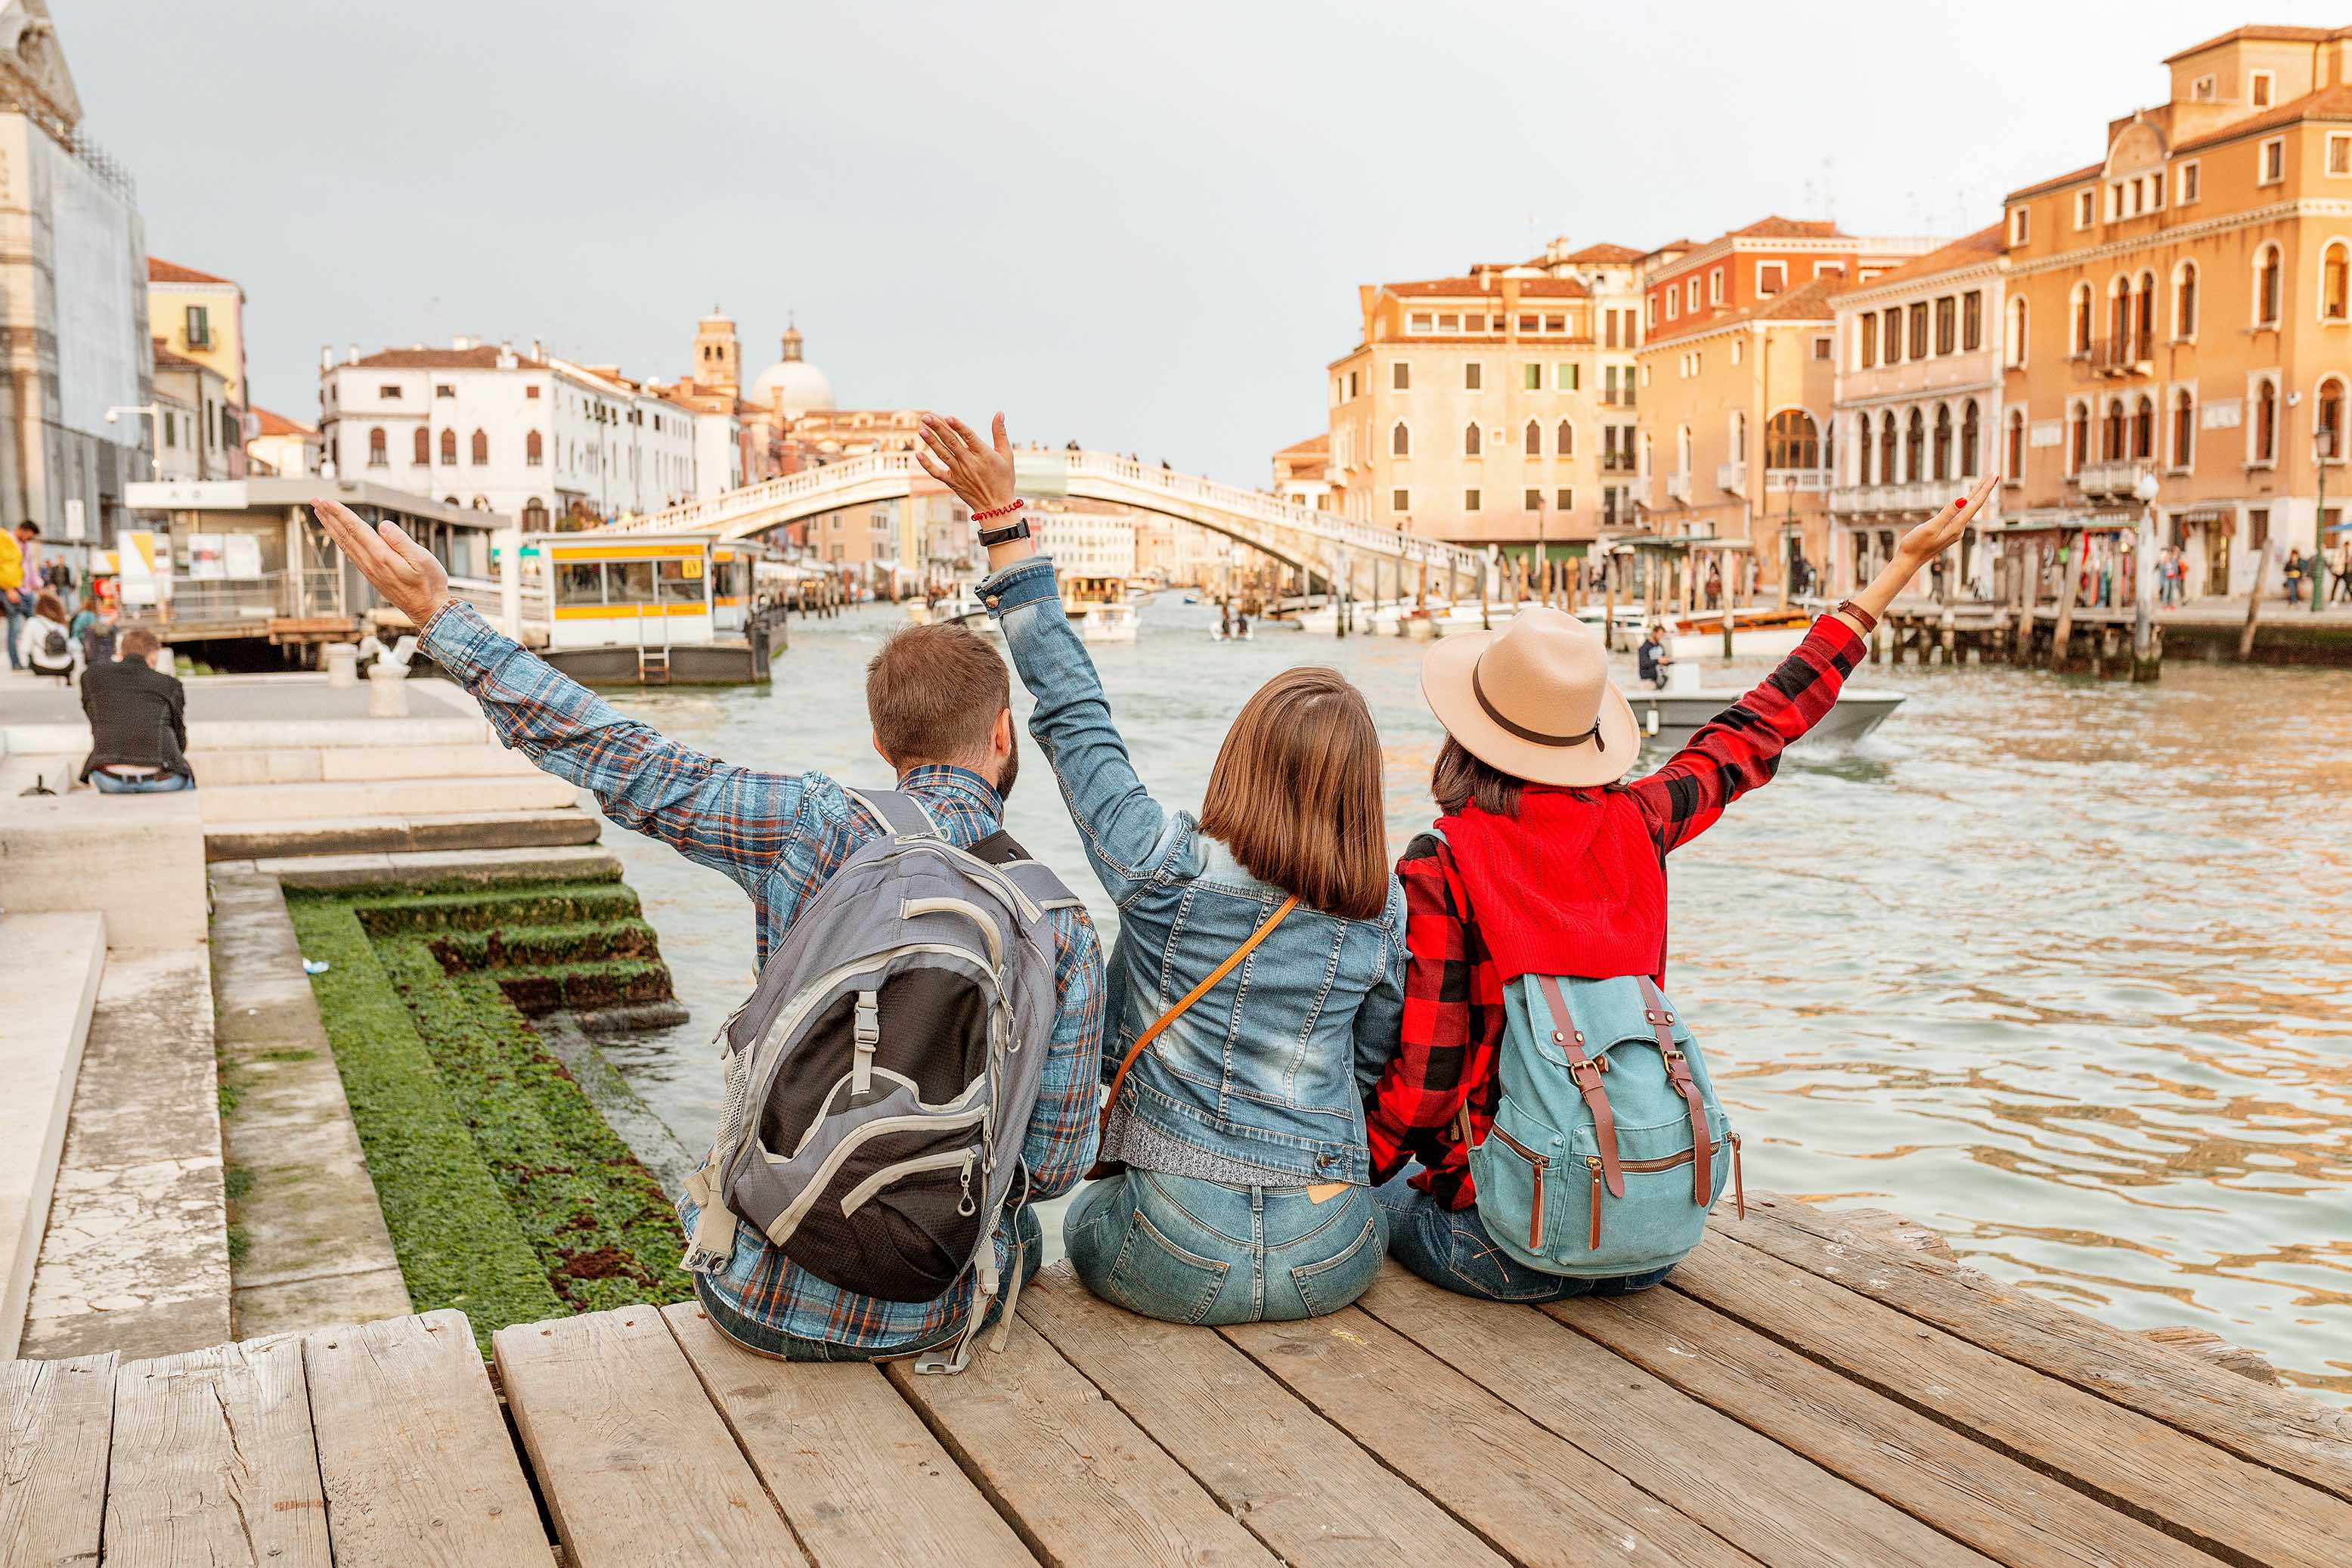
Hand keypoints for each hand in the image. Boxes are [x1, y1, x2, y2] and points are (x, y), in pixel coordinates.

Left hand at [311, 497, 450, 627]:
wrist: (427, 610)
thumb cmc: (429, 584)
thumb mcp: (423, 560)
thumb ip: (401, 541)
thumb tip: (383, 526)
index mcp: (382, 556)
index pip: (356, 529)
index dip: (340, 513)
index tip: (327, 501)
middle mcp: (370, 563)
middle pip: (345, 534)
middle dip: (329, 516)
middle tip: (315, 500)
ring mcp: (369, 570)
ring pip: (344, 543)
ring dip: (331, 527)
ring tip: (321, 513)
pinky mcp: (371, 575)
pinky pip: (350, 553)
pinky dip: (340, 540)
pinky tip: (338, 536)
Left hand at [915, 413, 1016, 515]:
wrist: (996, 506)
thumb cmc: (1003, 479)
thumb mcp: (1007, 455)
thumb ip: (1000, 433)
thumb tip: (999, 413)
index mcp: (983, 454)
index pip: (968, 436)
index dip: (958, 426)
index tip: (948, 417)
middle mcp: (970, 462)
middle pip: (951, 442)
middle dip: (938, 428)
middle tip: (927, 417)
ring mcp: (959, 473)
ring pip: (943, 454)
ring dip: (931, 442)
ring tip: (922, 430)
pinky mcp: (952, 482)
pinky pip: (937, 473)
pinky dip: (927, 464)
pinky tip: (918, 454)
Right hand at [1896, 472, 1998, 565]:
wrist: (1908, 561)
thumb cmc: (1915, 545)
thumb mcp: (1930, 527)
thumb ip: (1947, 513)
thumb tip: (1963, 499)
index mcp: (1956, 526)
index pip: (1974, 503)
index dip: (1985, 488)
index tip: (1994, 475)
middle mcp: (1959, 529)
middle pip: (1975, 505)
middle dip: (1984, 489)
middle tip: (1994, 474)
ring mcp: (1954, 531)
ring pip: (1969, 509)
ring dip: (1977, 495)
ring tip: (1984, 484)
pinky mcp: (1948, 531)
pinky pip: (1961, 514)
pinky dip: (1967, 503)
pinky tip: (1968, 501)